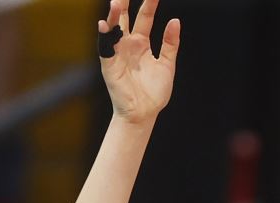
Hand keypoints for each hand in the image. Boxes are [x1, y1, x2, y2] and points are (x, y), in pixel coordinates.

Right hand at [98, 0, 180, 125]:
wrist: (144, 113)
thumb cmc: (154, 92)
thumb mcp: (167, 64)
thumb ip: (170, 43)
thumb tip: (175, 21)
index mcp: (141, 43)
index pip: (144, 17)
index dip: (149, 3)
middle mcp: (127, 44)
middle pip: (124, 17)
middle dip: (125, 2)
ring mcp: (117, 53)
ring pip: (113, 29)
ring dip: (113, 15)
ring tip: (116, 1)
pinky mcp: (109, 64)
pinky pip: (105, 48)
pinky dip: (104, 36)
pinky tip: (104, 24)